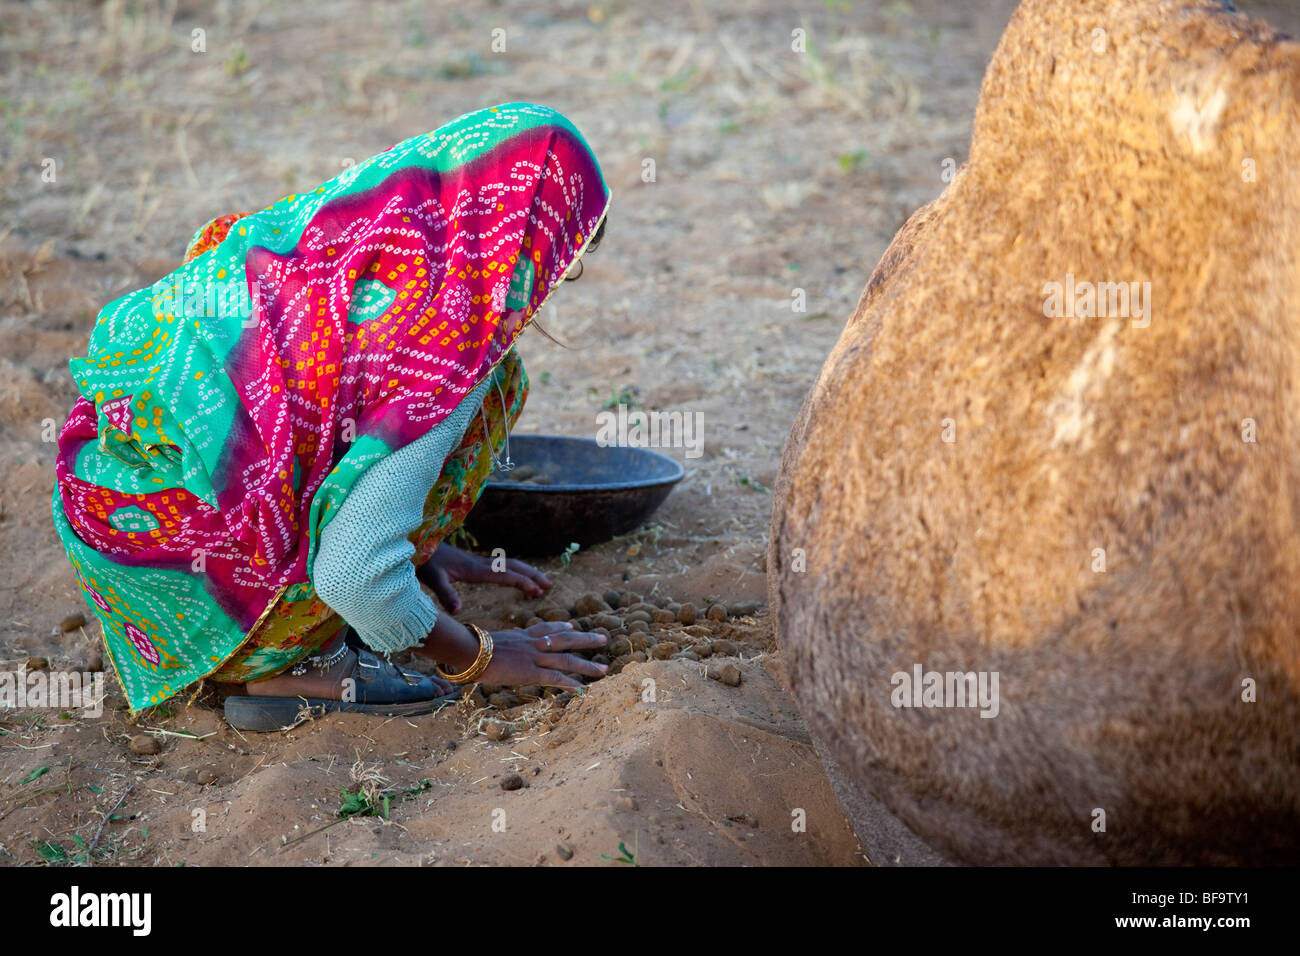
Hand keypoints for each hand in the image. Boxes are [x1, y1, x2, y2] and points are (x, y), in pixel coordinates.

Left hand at [417, 543, 551, 613]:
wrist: (415, 544)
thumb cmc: (423, 562)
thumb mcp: (433, 579)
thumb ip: (445, 594)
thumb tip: (457, 611)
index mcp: (474, 570)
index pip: (504, 576)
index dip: (522, 582)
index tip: (537, 590)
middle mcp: (479, 564)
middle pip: (512, 567)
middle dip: (532, 575)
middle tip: (549, 585)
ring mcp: (477, 562)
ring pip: (508, 565)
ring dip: (526, 572)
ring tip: (540, 582)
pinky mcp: (472, 563)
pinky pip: (500, 566)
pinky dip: (513, 571)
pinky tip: (514, 577)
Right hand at [479, 621, 606, 689]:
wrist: (470, 650)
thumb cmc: (469, 647)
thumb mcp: (486, 642)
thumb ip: (494, 646)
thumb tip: (484, 651)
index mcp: (521, 635)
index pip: (544, 628)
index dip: (559, 626)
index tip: (571, 625)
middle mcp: (532, 644)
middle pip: (564, 639)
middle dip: (585, 640)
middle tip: (603, 639)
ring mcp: (533, 657)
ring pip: (566, 660)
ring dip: (587, 666)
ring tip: (604, 670)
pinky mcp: (531, 672)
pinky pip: (555, 678)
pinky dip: (570, 684)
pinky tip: (582, 689)